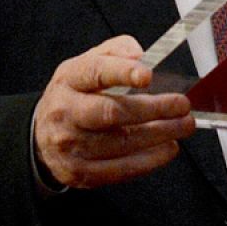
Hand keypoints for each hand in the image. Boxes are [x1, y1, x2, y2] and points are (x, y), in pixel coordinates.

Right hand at [33, 36, 195, 189]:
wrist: (42, 136)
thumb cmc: (74, 96)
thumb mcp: (86, 65)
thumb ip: (114, 52)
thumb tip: (139, 55)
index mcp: (69, 80)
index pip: (95, 72)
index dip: (122, 72)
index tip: (148, 75)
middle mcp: (66, 112)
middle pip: (111, 112)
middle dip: (152, 109)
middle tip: (182, 105)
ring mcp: (71, 146)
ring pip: (121, 142)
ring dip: (159, 135)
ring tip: (183, 125)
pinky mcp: (81, 172)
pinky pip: (120, 169)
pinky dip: (150, 160)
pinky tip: (168, 148)